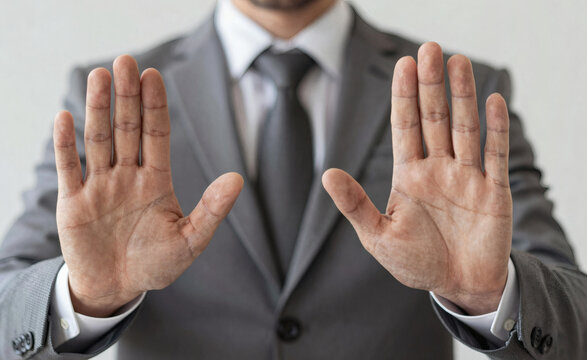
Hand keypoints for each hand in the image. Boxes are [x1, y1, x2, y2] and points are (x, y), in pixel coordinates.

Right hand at [53, 55, 242, 316]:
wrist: (116, 288)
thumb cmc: (155, 264)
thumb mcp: (190, 241)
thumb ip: (211, 210)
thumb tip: (237, 179)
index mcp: (155, 180)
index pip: (155, 134)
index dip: (155, 106)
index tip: (153, 76)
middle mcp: (126, 175)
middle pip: (126, 128)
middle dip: (127, 96)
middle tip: (126, 62)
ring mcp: (99, 185)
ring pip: (98, 139)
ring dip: (97, 109)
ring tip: (100, 76)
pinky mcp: (73, 202)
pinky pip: (68, 168)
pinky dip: (65, 145)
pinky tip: (64, 117)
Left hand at [322, 42, 511, 314]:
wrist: (457, 287)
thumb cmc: (415, 262)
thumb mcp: (378, 236)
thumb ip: (355, 205)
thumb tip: (327, 174)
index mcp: (409, 175)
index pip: (405, 127)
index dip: (404, 97)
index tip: (403, 65)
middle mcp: (438, 168)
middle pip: (434, 119)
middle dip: (431, 85)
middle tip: (429, 49)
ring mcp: (466, 177)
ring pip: (465, 128)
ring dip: (462, 96)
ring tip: (458, 61)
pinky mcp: (494, 192)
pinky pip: (495, 156)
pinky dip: (496, 129)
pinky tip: (493, 101)